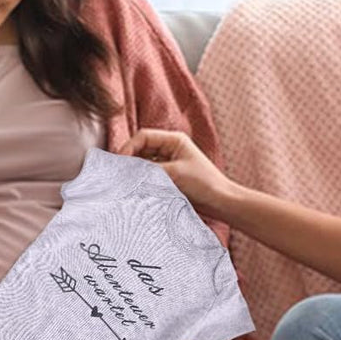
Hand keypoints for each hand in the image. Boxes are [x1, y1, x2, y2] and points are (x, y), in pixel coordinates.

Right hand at [120, 129, 235, 218]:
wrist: (222, 203)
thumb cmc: (204, 184)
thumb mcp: (174, 174)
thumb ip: (149, 170)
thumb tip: (127, 170)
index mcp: (174, 139)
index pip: (143, 136)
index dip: (128, 147)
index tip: (119, 163)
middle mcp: (171, 148)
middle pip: (141, 148)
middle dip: (130, 160)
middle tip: (119, 174)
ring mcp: (170, 162)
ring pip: (144, 163)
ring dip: (136, 172)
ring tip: (127, 183)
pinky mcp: (170, 177)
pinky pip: (150, 175)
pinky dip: (143, 180)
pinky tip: (137, 189)